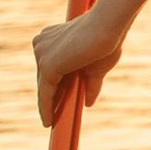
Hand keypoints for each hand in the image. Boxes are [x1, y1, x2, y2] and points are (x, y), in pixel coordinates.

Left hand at [33, 7, 128, 126]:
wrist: (108, 27)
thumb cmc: (106, 41)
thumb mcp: (96, 68)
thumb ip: (89, 84)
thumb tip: (88, 103)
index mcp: (50, 38)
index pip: (49, 67)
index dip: (53, 86)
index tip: (56, 101)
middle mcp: (42, 44)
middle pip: (44, 77)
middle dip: (50, 96)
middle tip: (53, 116)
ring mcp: (42, 54)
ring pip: (44, 86)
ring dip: (48, 105)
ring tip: (51, 122)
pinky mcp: (48, 66)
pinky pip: (45, 93)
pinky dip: (46, 108)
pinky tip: (48, 121)